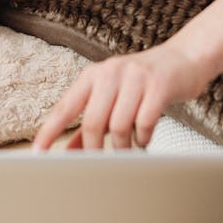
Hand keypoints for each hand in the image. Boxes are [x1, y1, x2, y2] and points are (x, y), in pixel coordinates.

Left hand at [31, 43, 209, 151]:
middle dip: (95, 150)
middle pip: (93, 122)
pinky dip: (142, 138)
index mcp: (93, 75)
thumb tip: (69, 151)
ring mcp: (135, 77)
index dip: (49, 131)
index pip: (65, 107)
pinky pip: (144, 122)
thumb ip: (90, 123)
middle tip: (101, 163)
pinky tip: (144, 138)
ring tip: (128, 150)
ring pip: (119, 126)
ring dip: (122, 147)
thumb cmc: (143, 82)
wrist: (184, 58)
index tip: (38, 153)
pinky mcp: (159, 85)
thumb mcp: (112, 97)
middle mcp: (111, 72)